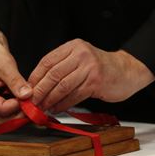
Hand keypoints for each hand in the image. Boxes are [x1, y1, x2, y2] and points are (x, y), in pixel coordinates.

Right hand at [0, 22, 32, 123]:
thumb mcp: (6, 66)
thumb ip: (16, 82)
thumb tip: (27, 95)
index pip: (3, 111)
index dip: (20, 107)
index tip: (32, 100)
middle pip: (3, 121)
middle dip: (20, 115)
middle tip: (34, 105)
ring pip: (6, 119)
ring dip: (19, 113)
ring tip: (30, 101)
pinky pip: (6, 113)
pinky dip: (16, 108)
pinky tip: (23, 99)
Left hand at [28, 39, 154, 112]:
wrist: (127, 71)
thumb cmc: (99, 68)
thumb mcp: (79, 59)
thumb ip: (61, 67)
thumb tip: (37, 85)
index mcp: (73, 47)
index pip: (47, 61)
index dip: (35, 77)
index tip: (27, 90)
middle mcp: (81, 54)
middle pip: (53, 74)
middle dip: (40, 91)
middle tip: (31, 102)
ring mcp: (89, 67)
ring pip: (62, 86)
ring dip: (49, 100)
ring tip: (42, 108)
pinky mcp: (96, 82)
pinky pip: (74, 96)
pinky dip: (63, 104)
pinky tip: (56, 109)